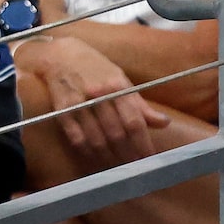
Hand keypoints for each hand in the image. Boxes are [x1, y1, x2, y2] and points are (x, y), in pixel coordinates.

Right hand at [18, 35, 167, 165]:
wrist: (59, 54)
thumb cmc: (95, 67)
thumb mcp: (121, 79)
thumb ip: (140, 103)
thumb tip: (164, 123)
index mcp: (116, 86)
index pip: (134, 121)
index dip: (142, 143)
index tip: (148, 159)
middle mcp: (98, 95)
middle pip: (116, 133)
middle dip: (127, 155)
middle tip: (134, 169)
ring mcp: (78, 103)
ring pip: (97, 139)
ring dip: (109, 158)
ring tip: (117, 169)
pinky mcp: (61, 111)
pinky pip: (76, 138)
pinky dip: (87, 152)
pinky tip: (96, 160)